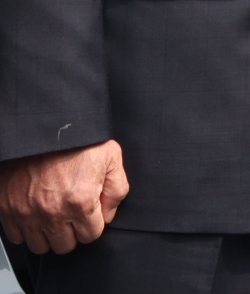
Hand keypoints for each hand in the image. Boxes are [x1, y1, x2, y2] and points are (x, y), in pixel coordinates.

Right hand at [0, 140, 128, 253]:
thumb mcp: (111, 157)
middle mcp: (51, 212)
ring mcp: (26, 212)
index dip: (93, 224)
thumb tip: (108, 213)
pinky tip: (36, 212)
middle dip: (72, 231)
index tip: (90, 212)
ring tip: (55, 215)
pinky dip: (26, 228)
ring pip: (40, 245)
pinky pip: (17, 236)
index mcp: (80, 201)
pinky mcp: (7, 208)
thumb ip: (117, 190)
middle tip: (73, 214)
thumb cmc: (78, 139)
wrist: (43, 125)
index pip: (90, 235)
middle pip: (65, 245)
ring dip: (49, 234)